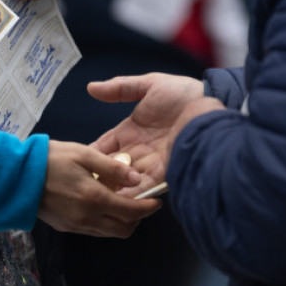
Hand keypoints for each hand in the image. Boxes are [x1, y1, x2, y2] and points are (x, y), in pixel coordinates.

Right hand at [38, 140, 160, 237]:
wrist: (15, 176)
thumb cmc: (50, 159)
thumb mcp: (83, 154)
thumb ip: (112, 168)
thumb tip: (138, 179)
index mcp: (94, 199)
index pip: (131, 211)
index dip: (148, 208)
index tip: (157, 201)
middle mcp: (87, 218)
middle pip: (124, 229)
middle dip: (137, 218)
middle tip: (140, 202)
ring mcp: (75, 226)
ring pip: (109, 233)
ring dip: (121, 221)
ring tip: (120, 201)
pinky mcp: (65, 228)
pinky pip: (94, 231)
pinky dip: (105, 222)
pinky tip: (100, 204)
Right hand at [87, 73, 205, 190]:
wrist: (212, 103)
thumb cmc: (184, 92)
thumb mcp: (149, 85)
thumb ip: (120, 88)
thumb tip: (91, 87)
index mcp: (131, 132)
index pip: (105, 147)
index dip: (91, 156)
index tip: (73, 164)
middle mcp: (140, 151)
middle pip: (113, 169)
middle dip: (99, 178)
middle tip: (80, 187)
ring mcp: (153, 163)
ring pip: (127, 182)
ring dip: (114, 189)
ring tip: (96, 199)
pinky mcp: (167, 172)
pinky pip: (146, 187)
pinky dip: (134, 195)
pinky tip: (119, 200)